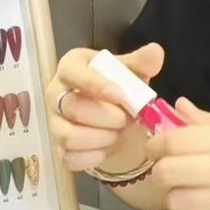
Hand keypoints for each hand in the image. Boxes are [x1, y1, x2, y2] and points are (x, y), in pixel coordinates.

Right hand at [46, 44, 162, 174]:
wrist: (110, 112)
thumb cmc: (116, 85)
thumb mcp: (130, 72)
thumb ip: (141, 63)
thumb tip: (155, 52)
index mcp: (70, 68)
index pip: (73, 73)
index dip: (97, 86)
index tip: (122, 96)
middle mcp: (55, 94)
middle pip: (72, 108)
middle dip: (107, 117)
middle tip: (127, 119)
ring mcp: (54, 122)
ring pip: (68, 136)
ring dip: (101, 138)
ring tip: (118, 133)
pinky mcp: (58, 147)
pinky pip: (70, 157)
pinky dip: (93, 156)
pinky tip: (108, 148)